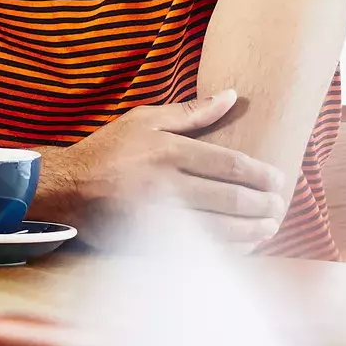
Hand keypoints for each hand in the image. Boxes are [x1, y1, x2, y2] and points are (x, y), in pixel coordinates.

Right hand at [38, 90, 288, 247]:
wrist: (65, 188)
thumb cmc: (108, 149)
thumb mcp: (145, 119)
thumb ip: (191, 112)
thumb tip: (232, 95)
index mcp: (167, 151)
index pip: (227, 164)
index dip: (259, 174)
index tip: (277, 180)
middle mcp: (164, 184)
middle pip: (228, 198)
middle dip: (261, 205)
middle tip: (280, 207)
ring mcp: (155, 217)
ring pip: (217, 228)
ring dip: (250, 231)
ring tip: (269, 228)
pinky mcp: (147, 241)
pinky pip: (194, 249)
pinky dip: (223, 250)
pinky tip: (241, 247)